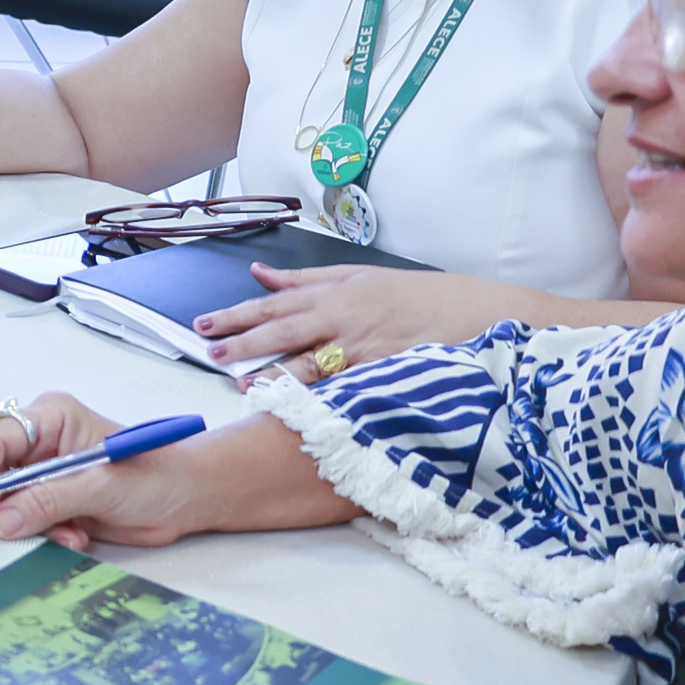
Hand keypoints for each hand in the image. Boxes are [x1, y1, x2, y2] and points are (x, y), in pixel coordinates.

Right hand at [0, 390, 211, 549]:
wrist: (188, 499)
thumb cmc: (158, 474)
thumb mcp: (101, 487)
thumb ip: (49, 501)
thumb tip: (1, 520)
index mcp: (53, 419)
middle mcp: (41, 444)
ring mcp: (45, 475)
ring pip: (4, 505)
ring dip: (23, 529)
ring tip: (63, 537)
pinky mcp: (52, 502)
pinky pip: (25, 524)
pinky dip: (41, 537)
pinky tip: (74, 537)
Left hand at [194, 265, 542, 376]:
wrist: (479, 313)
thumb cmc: (419, 295)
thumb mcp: (361, 276)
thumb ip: (307, 280)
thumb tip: (261, 273)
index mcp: (336, 294)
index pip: (275, 305)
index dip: (237, 315)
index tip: (205, 325)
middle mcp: (346, 319)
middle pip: (285, 332)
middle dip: (245, 343)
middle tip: (211, 353)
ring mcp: (366, 348)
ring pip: (312, 364)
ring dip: (276, 376)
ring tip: (246, 388)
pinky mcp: (386, 374)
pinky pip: (347, 389)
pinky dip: (322, 399)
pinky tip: (300, 410)